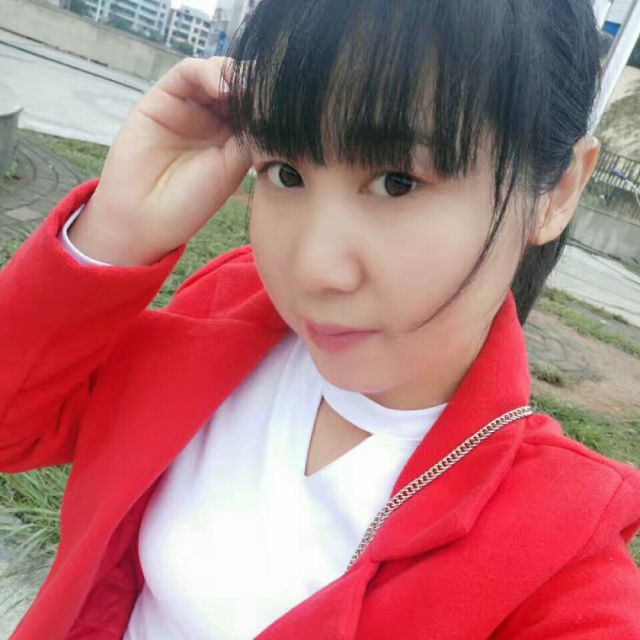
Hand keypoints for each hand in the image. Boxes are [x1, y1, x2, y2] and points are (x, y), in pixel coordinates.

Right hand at [68, 56, 251, 264]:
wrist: (146, 217)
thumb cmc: (191, 202)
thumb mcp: (234, 168)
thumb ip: (252, 134)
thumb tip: (271, 105)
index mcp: (235, 138)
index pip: (257, 105)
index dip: (270, 100)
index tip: (286, 104)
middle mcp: (213, 119)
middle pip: (240, 84)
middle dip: (255, 83)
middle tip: (267, 91)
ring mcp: (188, 107)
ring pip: (217, 73)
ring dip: (234, 74)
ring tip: (245, 88)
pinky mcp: (162, 98)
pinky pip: (188, 72)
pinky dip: (208, 71)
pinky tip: (223, 87)